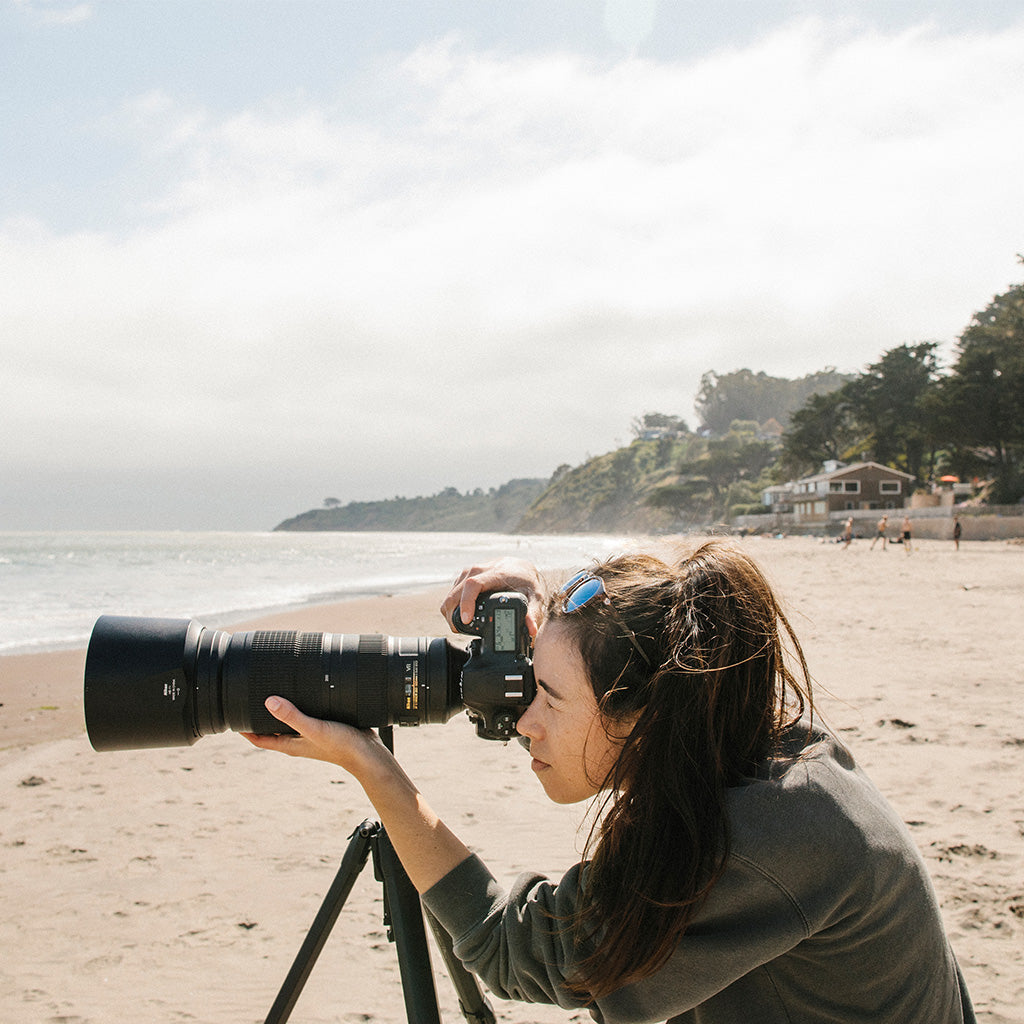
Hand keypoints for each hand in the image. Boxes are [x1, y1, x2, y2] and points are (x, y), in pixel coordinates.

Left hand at [241, 696, 389, 776]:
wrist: (369, 755)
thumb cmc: (341, 746)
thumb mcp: (314, 728)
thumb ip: (292, 716)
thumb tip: (268, 702)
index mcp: (290, 745)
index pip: (259, 739)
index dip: (244, 729)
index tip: (233, 714)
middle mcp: (297, 741)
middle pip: (271, 729)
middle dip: (260, 717)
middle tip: (250, 697)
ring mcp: (310, 735)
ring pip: (289, 723)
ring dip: (280, 712)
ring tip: (273, 692)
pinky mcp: (324, 728)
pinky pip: (305, 717)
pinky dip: (299, 708)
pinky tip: (304, 694)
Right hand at [441, 557, 547, 636]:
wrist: (521, 568)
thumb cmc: (526, 582)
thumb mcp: (534, 597)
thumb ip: (533, 613)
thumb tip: (531, 630)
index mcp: (495, 574)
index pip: (473, 585)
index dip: (466, 603)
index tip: (466, 620)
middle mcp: (479, 570)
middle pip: (456, 592)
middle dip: (453, 613)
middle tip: (460, 630)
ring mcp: (470, 572)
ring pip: (451, 593)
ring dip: (451, 611)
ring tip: (460, 626)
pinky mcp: (465, 576)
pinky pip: (453, 591)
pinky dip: (453, 605)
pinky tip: (461, 615)